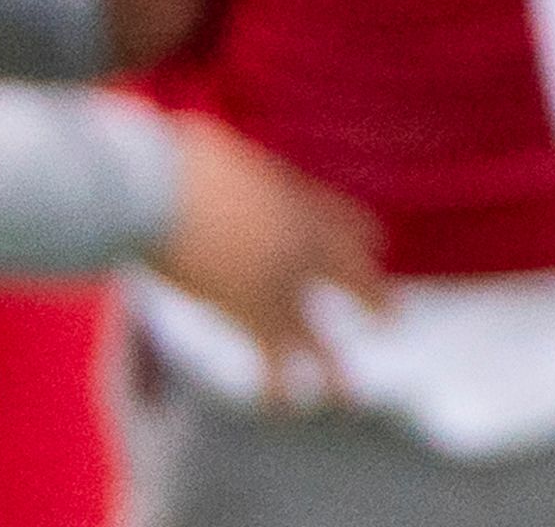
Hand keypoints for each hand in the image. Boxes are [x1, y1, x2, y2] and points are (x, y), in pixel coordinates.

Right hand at [147, 118, 387, 404]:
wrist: (159, 189)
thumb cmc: (171, 161)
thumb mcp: (214, 151)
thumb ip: (225, 167)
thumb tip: (198, 152)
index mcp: (295, 198)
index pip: (343, 220)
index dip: (359, 237)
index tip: (376, 245)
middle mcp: (300, 242)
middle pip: (351, 274)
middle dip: (373, 298)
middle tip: (395, 319)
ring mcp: (281, 281)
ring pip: (317, 334)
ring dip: (333, 367)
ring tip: (350, 395)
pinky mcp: (251, 312)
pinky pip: (273, 357)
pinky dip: (275, 382)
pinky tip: (278, 402)